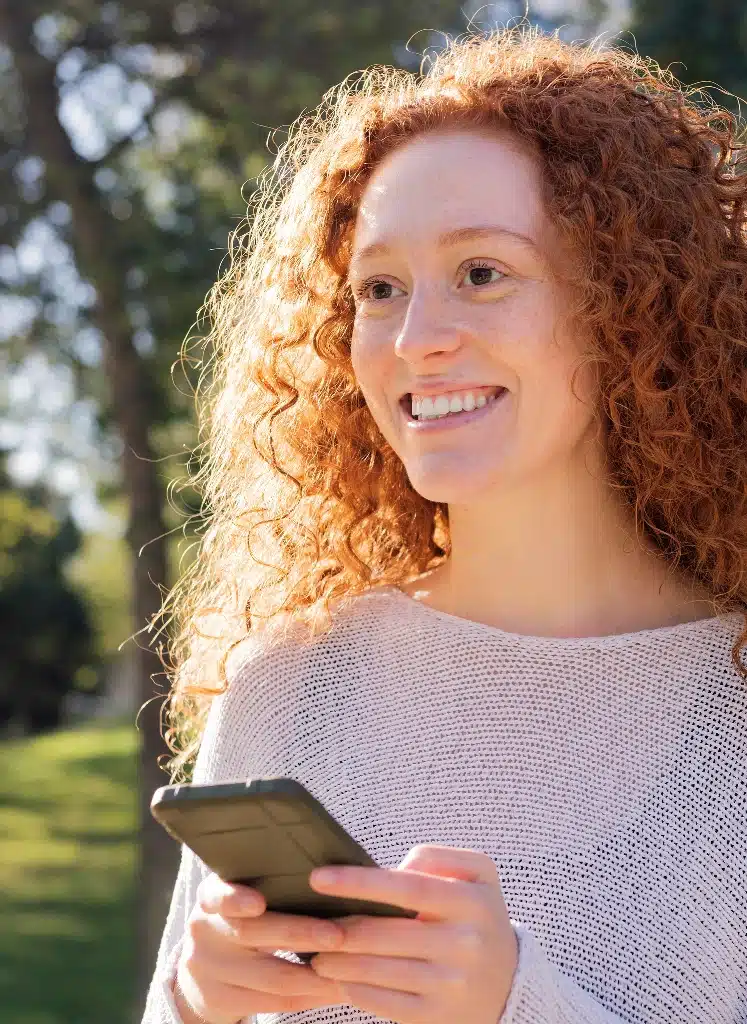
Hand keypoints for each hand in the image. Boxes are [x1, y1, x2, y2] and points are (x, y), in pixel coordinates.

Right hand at [174, 872, 348, 1023]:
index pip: (217, 894)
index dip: (235, 899)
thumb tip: (327, 873)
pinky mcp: (220, 1000)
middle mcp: (204, 931)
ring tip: (348, 968)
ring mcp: (208, 969)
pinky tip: (332, 990)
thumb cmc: (243, 916)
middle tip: (337, 935)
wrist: (205, 967)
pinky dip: (307, 997)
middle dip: (300, 934)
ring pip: (269, 976)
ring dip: (314, 975)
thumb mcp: (242, 893)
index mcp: (210, 896)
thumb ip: (270, 884)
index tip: (259, 902)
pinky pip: (273, 1002)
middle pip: (252, 934)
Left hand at [308, 844, 519, 1023]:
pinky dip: (354, 989)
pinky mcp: (437, 1017)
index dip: (359, 883)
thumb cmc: (477, 916)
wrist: (509, 983)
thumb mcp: (476, 875)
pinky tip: (340, 978)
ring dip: (337, 962)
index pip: (407, 887)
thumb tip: (391, 871)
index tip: (318, 877)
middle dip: (338, 930)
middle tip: (309, 924)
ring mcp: (451, 985)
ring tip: (316, 954)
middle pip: (384, 934)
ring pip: (377, 971)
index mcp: (471, 902)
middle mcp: (464, 944)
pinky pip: (383, 1004)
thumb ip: (437, 858)